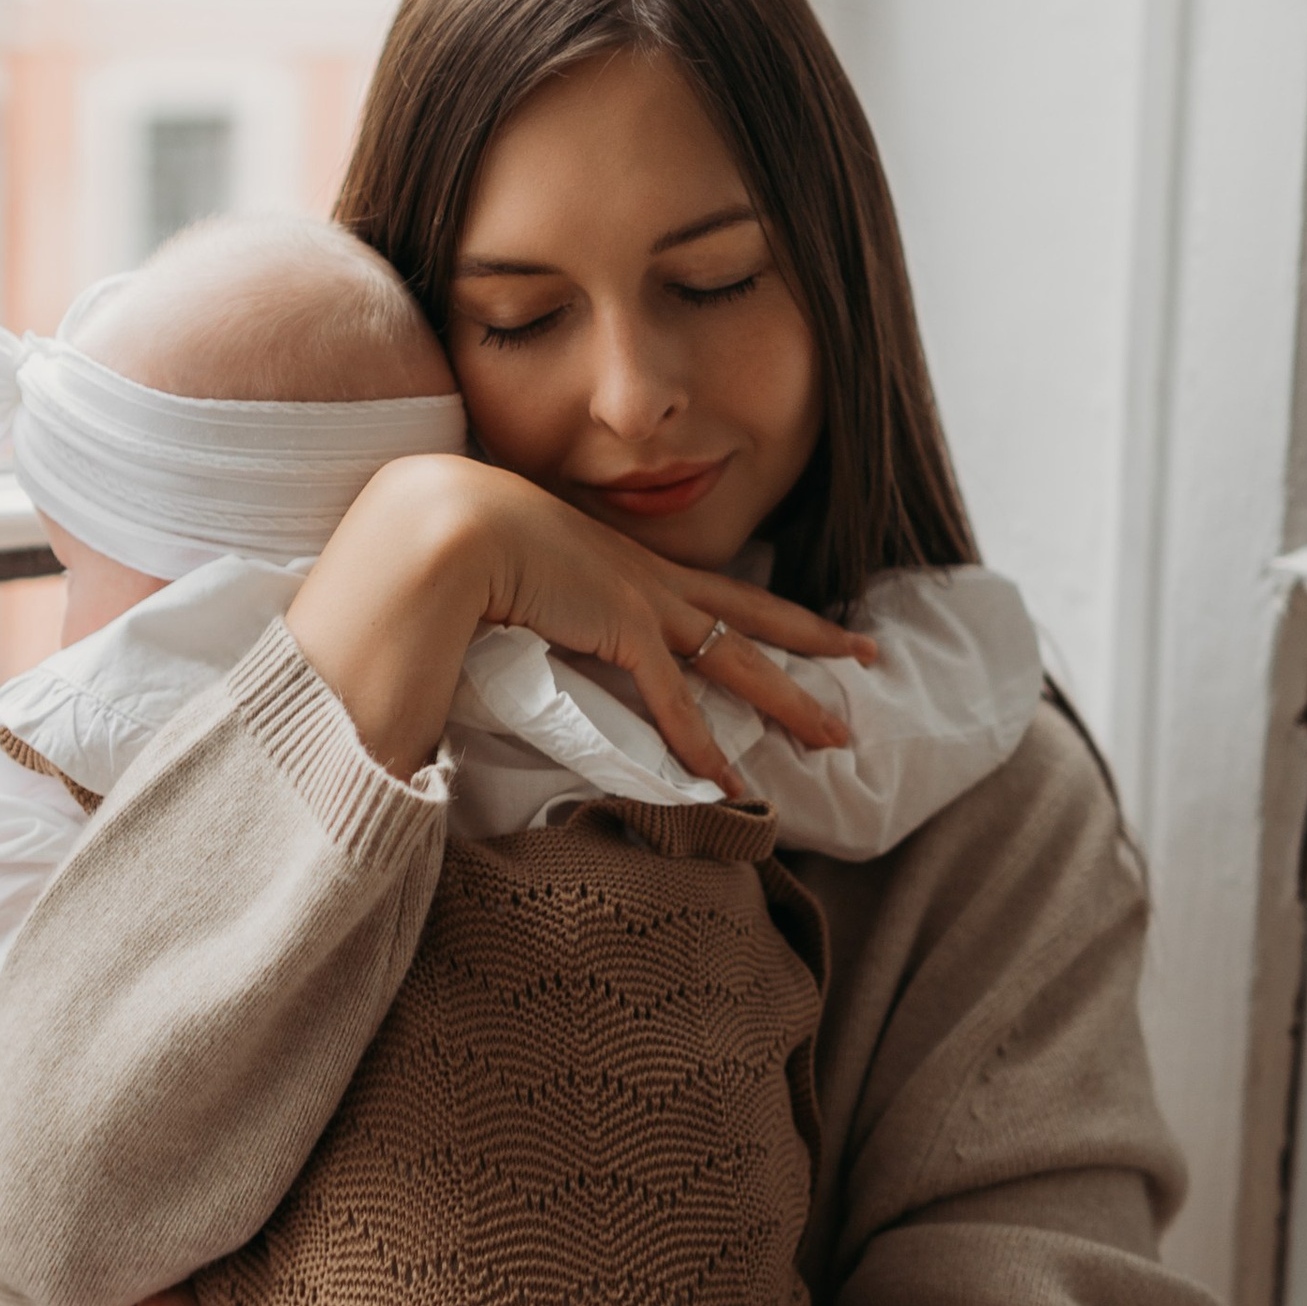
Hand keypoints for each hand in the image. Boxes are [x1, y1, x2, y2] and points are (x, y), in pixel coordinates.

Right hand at [287, 453, 876, 785]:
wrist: (438, 523)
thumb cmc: (453, 544)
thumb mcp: (508, 570)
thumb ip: (526, 603)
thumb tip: (513, 627)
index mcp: (620, 561)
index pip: (710, 589)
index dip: (762, 606)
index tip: (808, 620)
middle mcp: (643, 576)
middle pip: (750, 614)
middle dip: (814, 640)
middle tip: (868, 657)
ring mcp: (638, 600)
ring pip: (738, 657)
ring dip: (790, 699)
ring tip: (836, 736)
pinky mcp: (620, 628)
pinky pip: (676, 702)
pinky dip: (705, 746)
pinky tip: (734, 782)